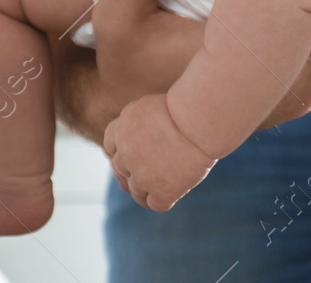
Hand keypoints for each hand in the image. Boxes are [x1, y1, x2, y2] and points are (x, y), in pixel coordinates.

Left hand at [102, 94, 214, 211]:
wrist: (199, 120)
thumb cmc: (182, 107)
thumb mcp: (147, 107)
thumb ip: (134, 125)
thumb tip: (133, 143)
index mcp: (121, 130)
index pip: (111, 148)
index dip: (124, 152)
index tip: (138, 153)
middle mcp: (125, 155)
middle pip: (122, 170)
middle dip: (136, 169)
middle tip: (157, 166)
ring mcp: (142, 176)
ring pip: (137, 191)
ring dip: (150, 187)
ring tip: (169, 178)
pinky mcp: (161, 191)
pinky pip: (154, 204)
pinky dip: (164, 199)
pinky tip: (175, 190)